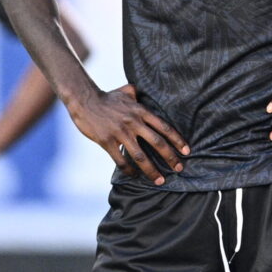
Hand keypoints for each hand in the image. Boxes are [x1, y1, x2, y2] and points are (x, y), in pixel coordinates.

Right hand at [66, 84, 189, 184]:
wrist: (85, 100)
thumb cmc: (107, 97)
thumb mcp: (126, 91)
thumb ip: (137, 93)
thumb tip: (142, 92)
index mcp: (141, 111)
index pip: (165, 127)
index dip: (178, 140)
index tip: (187, 151)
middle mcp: (134, 122)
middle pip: (157, 143)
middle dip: (170, 158)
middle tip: (179, 169)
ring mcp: (120, 133)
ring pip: (141, 156)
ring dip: (152, 170)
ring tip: (160, 180)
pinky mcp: (107, 141)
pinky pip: (121, 160)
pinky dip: (129, 170)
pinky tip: (134, 176)